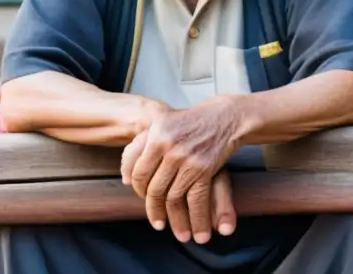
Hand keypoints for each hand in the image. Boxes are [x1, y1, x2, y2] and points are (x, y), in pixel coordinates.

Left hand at [121, 98, 243, 243]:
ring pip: (173, 198)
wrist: (225, 117)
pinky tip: (198, 232)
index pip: (138, 173)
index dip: (139, 191)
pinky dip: (197, 219)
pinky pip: (196, 200)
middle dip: (155, 211)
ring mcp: (186, 158)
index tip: (144, 200)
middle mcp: (168, 146)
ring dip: (176, 221)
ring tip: (180, 235)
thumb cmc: (191, 121)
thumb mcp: (162, 124)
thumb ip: (140, 147)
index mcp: (154, 134)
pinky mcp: (204, 168)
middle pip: (154, 188)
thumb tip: (126, 179)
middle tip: (158, 223)